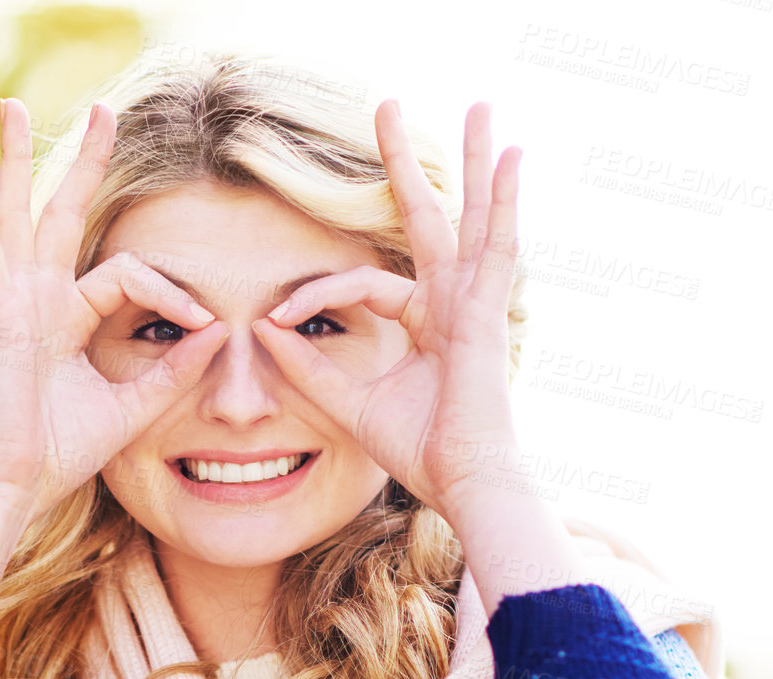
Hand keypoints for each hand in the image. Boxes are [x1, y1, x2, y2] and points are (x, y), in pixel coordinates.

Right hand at [0, 97, 230, 531]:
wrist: (15, 488)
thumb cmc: (59, 455)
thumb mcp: (133, 406)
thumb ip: (173, 369)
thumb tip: (220, 331)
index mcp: (66, 319)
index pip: (125, 275)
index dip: (172, 291)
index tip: (208, 322)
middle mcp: (37, 300)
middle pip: (60, 215)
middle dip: (83, 163)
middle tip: (102, 109)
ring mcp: (12, 301)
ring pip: (17, 216)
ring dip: (15, 160)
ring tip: (12, 105)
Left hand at [249, 100, 522, 522]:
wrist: (460, 480)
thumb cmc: (417, 450)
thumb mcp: (347, 402)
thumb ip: (307, 366)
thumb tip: (262, 330)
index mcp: (422, 322)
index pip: (361, 283)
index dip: (315, 293)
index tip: (273, 317)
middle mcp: (450, 302)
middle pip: (429, 219)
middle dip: (408, 165)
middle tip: (388, 106)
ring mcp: (473, 302)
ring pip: (470, 217)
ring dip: (471, 161)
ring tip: (478, 105)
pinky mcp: (487, 311)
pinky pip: (496, 245)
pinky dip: (503, 201)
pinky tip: (510, 156)